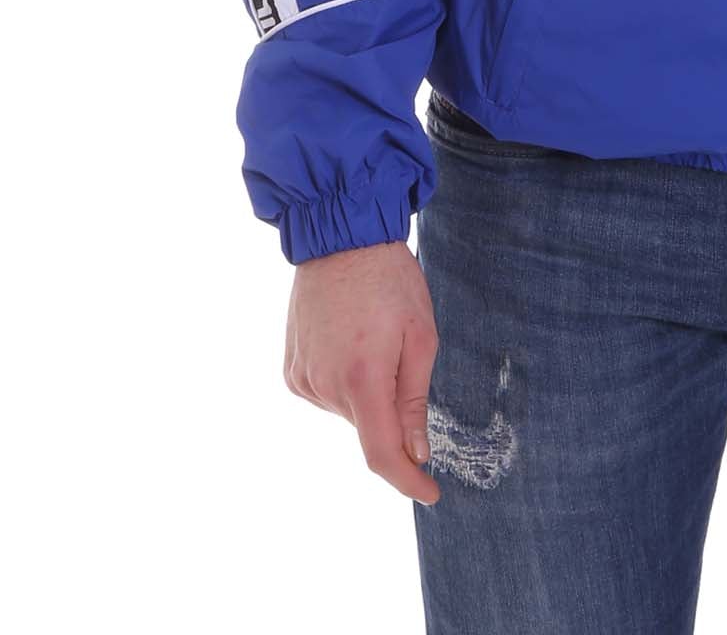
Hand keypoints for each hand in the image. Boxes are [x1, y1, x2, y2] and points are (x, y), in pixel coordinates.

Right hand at [283, 238, 442, 505]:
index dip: (407, 480)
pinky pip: (327, 394)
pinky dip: (346, 383)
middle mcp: (325, 387)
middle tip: (403, 358)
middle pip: (368, 428)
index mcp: (362, 379)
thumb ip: (414, 400)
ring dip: (368, 393)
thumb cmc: (390, 281)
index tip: (430, 493)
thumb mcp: (420, 336)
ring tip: (374, 339)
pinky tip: (352, 343)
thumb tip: (416, 453)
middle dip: (393, 411)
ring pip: (348, 412)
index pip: (382, 454)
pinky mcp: (291, 371)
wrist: (340, 239)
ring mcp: (303, 380)